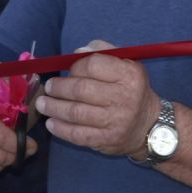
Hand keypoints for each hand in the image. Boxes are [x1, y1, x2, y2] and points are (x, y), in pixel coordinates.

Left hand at [36, 41, 155, 157]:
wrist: (149, 125)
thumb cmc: (131, 90)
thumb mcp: (126, 64)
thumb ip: (103, 52)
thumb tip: (77, 52)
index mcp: (129, 74)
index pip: (93, 65)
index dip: (74, 66)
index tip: (68, 70)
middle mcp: (124, 97)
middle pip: (81, 90)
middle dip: (59, 88)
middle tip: (49, 87)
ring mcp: (115, 121)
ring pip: (75, 113)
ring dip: (53, 107)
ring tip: (42, 104)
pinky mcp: (107, 140)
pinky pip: (78, 135)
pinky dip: (60, 129)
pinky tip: (51, 123)